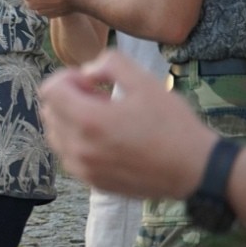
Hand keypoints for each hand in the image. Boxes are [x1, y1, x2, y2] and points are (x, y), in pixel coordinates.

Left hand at [39, 50, 212, 198]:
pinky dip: (77, 141)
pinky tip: (105, 138)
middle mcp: (79, 147)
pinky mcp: (92, 182)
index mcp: (89, 120)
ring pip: (55, 135)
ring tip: (103, 118)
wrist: (196, 170)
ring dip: (70, 120)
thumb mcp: (145, 82)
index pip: (49, 90)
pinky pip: (68, 155)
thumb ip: (109, 64)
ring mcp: (83, 169)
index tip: (91, 81)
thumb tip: (86, 72)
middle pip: (49, 111)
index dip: (66, 78)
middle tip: (98, 97)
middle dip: (68, 97)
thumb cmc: (172, 124)